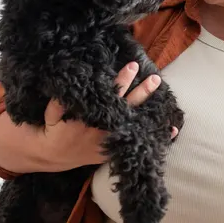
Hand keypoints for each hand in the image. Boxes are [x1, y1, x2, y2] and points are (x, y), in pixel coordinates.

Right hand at [0, 62, 174, 174]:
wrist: (52, 156)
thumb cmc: (53, 129)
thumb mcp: (51, 114)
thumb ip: (60, 103)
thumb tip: (69, 88)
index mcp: (91, 118)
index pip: (111, 96)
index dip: (122, 80)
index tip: (132, 66)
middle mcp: (104, 130)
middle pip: (128, 108)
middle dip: (142, 92)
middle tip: (156, 79)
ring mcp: (112, 142)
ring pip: (136, 125)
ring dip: (153, 114)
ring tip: (168, 106)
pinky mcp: (115, 152)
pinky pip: (138, 143)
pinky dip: (156, 138)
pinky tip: (172, 131)